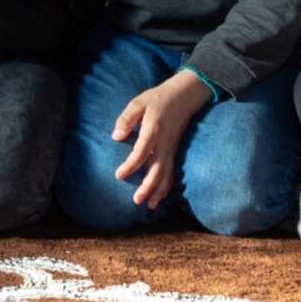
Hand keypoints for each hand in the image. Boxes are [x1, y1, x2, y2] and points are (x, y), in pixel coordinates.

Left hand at [112, 70, 210, 209]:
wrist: (184, 96)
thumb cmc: (158, 98)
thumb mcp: (138, 102)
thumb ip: (126, 119)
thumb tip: (116, 136)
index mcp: (153, 129)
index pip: (142, 152)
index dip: (131, 165)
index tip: (119, 175)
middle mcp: (165, 142)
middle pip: (158, 169)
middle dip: (148, 186)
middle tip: (136, 200)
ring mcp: (172, 148)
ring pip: (167, 174)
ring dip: (159, 191)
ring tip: (149, 205)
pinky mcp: (175, 151)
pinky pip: (172, 171)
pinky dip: (167, 186)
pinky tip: (160, 197)